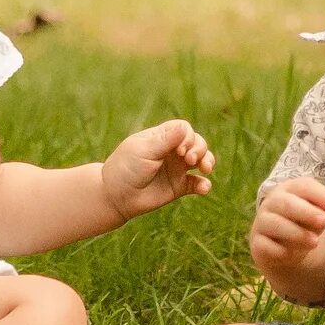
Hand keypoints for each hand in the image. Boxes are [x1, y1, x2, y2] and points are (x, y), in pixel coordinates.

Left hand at [100, 118, 215, 220]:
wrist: (115, 196)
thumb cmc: (126, 168)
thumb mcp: (143, 151)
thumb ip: (165, 140)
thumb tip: (185, 127)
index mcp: (161, 138)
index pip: (184, 129)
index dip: (188, 137)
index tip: (180, 150)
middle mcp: (172, 151)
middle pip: (197, 142)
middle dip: (200, 148)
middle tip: (191, 159)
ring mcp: (176, 169)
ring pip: (202, 160)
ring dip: (208, 161)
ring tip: (205, 169)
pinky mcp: (179, 187)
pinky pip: (197, 184)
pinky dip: (204, 185)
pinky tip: (204, 188)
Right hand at [249, 175, 324, 275]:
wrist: (282, 246)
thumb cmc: (303, 223)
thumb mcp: (316, 215)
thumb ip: (323, 210)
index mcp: (289, 189)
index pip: (303, 186)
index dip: (320, 195)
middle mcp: (272, 202)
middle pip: (286, 203)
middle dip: (306, 212)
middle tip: (323, 221)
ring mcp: (262, 222)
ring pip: (275, 224)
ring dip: (297, 233)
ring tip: (314, 242)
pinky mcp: (257, 243)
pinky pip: (267, 246)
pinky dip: (282, 251)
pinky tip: (293, 255)